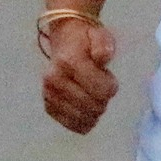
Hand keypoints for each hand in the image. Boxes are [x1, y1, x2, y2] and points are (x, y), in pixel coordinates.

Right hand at [40, 17, 119, 134]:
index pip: (101, 90)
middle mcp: (54, 80)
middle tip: (99, 85)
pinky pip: (74, 126)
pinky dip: (84, 120)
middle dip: (104, 98)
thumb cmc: (86, 41)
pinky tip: (85, 106)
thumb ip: (104, 44)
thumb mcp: (100, 34)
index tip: (108, 76)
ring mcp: (49, 95)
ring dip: (95, 110)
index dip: (111, 86)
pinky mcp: (49, 107)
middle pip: (94, 107)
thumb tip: (102, 58)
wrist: (64, 42)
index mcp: (68, 61)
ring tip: (91, 93)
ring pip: (85, 119)